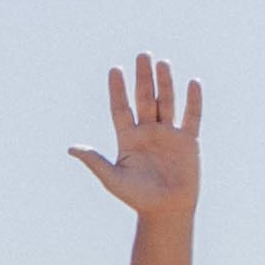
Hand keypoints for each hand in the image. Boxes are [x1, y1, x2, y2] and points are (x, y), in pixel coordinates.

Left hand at [69, 54, 202, 222]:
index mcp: (128, 139)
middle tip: (142, 54)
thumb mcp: (112, 178)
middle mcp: (147, 132)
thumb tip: (71, 148)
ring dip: (165, 83)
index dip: (118, 90)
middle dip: (143, 78)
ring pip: (166, 103)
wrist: (165, 210)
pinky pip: (192, 117)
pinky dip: (193, 101)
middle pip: (144, 99)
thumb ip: (94, 161)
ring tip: (162, 62)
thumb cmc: (136, 197)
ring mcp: (168, 134)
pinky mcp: (188, 141)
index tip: (114, 70)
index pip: (121, 109)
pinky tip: (193, 83)